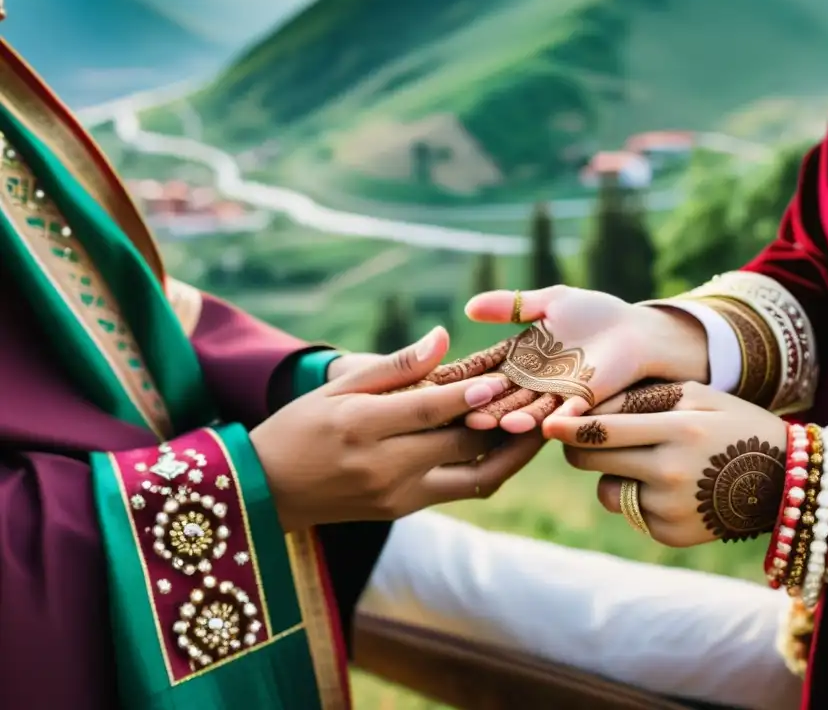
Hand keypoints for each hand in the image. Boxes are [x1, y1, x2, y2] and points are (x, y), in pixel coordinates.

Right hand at [252, 327, 543, 529]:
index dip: (472, 394)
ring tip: (539, 429)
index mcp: (363, 427)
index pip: (431, 410)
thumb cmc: (298, 428)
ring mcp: (397, 494)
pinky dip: (487, 468)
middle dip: (504, 420)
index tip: (506, 377)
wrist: (266, 492)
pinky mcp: (404, 510)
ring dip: (511, 455)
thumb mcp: (337, 390)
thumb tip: (442, 338)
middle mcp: (384, 465)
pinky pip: (460, 490)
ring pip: (474, 478)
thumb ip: (394, 367)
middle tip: (539, 396)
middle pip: (462, 444)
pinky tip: (506, 446)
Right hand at [462, 285, 709, 432]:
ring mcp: (559, 395)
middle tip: (461, 415)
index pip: (488, 371)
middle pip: (504, 397)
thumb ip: (511, 305)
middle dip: (484, 406)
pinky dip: (557, 419)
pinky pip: (570, 413)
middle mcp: (535, 382)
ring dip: (514, 418)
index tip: (440, 386)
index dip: (467, 379)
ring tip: (495, 424)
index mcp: (522, 360)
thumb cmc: (593, 313)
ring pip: (532, 410)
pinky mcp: (587, 400)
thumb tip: (469, 306)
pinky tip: (541, 426)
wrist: (635, 328)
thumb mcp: (549, 302)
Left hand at [544, 382, 787, 547]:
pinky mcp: (669, 533)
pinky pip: (630, 512)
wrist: (784, 482)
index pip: (602, 429)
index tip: (546, 424)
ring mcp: (669, 507)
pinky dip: (638, 499)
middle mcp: (670, 471)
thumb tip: (587, 407)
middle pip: (592, 461)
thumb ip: (643, 398)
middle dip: (580, 449)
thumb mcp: (698, 396)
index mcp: (678, 429)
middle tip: (585, 440)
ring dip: (614, 476)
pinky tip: (671, 489)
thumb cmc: (734, 425)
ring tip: (650, 463)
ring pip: (607, 490)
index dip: (567, 427)